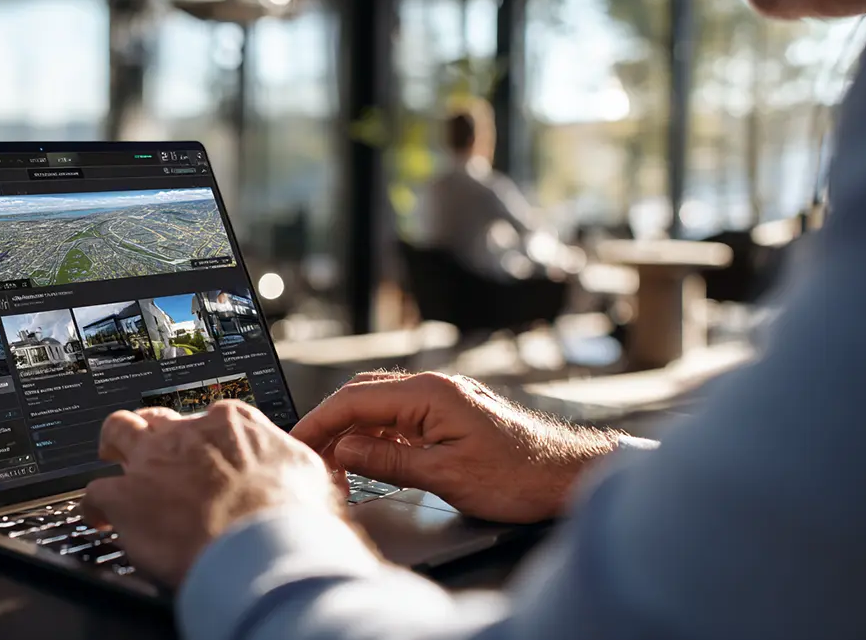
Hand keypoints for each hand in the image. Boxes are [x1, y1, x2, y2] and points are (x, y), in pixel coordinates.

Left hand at [81, 401, 345, 586]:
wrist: (263, 547)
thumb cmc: (290, 516)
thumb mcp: (308, 474)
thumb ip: (292, 463)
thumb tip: (307, 473)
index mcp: (232, 422)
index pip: (208, 417)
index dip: (203, 439)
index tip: (205, 454)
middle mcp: (188, 434)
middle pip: (157, 418)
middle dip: (152, 431)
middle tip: (152, 450)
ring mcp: (152, 462)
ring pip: (117, 433)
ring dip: (113, 446)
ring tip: (112, 460)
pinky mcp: (126, 498)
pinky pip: (94, 493)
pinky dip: (94, 506)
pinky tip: (99, 518)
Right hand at [292, 372, 621, 523]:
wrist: (567, 476)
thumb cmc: (519, 475)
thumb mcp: (445, 475)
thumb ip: (388, 459)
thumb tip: (345, 448)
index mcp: (429, 394)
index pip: (355, 400)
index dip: (320, 422)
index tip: (297, 442)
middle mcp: (434, 388)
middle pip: (363, 396)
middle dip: (330, 424)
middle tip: (308, 455)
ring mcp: (444, 400)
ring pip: (381, 407)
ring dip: (352, 430)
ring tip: (332, 461)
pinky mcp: (451, 415)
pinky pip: (402, 419)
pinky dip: (377, 436)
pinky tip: (368, 457)